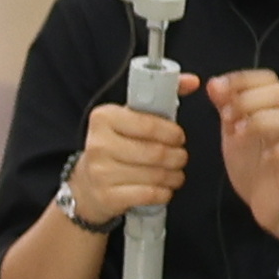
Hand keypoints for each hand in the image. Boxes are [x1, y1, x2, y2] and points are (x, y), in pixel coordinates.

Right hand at [66, 94, 185, 233]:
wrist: (85, 187)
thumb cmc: (115, 148)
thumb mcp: (129, 119)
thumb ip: (161, 98)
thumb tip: (193, 81)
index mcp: (104, 118)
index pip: (149, 124)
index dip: (172, 133)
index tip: (178, 137)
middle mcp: (99, 144)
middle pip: (156, 152)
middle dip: (177, 156)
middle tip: (180, 157)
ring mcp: (101, 172)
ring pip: (156, 175)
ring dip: (174, 176)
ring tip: (174, 174)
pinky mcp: (107, 197)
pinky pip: (149, 194)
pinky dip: (163, 192)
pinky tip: (163, 188)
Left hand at [209, 65, 278, 245]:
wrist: (268, 201)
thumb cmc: (253, 163)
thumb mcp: (232, 132)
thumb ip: (226, 108)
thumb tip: (213, 83)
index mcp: (271, 106)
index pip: (266, 78)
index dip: (242, 79)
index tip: (216, 87)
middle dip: (249, 98)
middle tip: (226, 114)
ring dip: (261, 120)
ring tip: (239, 132)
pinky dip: (276, 149)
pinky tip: (261, 156)